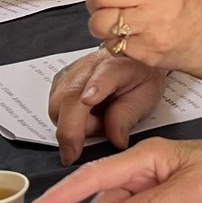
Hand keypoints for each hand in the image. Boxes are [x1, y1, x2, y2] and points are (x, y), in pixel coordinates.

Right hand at [46, 49, 168, 165]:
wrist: (131, 63)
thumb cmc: (139, 78)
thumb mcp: (145, 98)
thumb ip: (127, 118)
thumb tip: (115, 139)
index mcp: (116, 66)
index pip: (103, 76)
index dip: (95, 88)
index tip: (88, 100)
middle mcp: (88, 67)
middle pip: (68, 101)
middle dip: (80, 130)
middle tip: (103, 129)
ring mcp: (69, 73)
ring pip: (57, 111)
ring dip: (75, 126)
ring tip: (98, 118)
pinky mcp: (59, 81)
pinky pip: (56, 111)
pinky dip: (70, 121)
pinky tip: (87, 114)